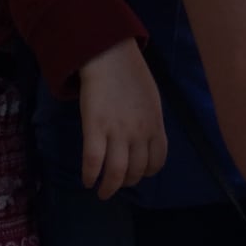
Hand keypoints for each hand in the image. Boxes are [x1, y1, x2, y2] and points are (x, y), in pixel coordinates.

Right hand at [78, 39, 168, 199]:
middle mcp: (139, 132)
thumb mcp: (151, 98)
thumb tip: (146, 139)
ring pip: (116, 173)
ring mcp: (117, 131)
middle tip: (117, 182)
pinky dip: (90, 175)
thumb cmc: (131, 72)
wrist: (109, 54)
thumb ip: (150, 121)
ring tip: (103, 191)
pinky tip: (87, 180)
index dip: (147, 172)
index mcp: (155, 124)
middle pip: (136, 171)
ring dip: (109, 188)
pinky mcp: (95, 127)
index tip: (137, 173)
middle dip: (127, 182)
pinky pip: (93, 161)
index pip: (157, 162)